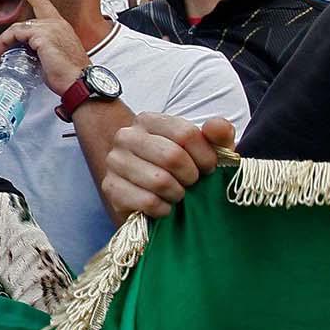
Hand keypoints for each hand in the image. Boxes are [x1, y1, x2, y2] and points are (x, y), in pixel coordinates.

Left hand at [0, 0, 90, 95]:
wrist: (79, 82)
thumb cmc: (68, 73)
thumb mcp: (53, 55)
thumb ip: (40, 46)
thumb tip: (27, 50)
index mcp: (60, 25)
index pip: (43, 2)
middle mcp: (56, 23)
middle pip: (27, 15)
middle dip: (14, 16)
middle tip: (4, 23)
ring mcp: (50, 28)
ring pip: (17, 28)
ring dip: (4, 42)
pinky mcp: (43, 36)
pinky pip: (16, 35)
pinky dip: (5, 44)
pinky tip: (2, 54)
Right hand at [101, 112, 236, 219]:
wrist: (149, 191)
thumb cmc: (182, 167)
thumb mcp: (206, 149)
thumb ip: (218, 134)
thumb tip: (217, 127)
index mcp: (148, 120)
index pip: (185, 134)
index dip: (205, 156)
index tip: (208, 168)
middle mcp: (126, 136)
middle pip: (172, 156)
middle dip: (191, 176)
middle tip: (192, 183)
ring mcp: (115, 161)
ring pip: (159, 181)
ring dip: (177, 194)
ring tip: (177, 194)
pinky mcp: (110, 187)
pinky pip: (147, 201)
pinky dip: (163, 209)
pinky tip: (164, 206)